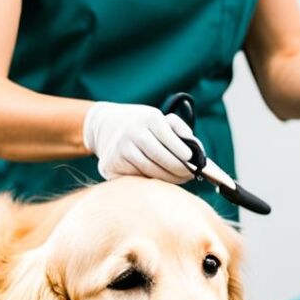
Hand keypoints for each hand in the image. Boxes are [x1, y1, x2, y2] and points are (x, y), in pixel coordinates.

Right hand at [82, 102, 200, 183]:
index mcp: (148, 119)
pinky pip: (137, 178)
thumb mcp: (158, 118)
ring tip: (179, 178)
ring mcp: (120, 150)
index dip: (182, 152)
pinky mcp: (111, 165)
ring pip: (150, 171)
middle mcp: (132, 133)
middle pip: (160, 157)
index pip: (169, 138)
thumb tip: (194, 146)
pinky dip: (151, 181)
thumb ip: (178, 128)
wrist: (105, 125)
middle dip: (179, 169)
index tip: (192, 161)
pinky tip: (159, 180)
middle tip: (190, 175)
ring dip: (168, 178)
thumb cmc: (141, 124)